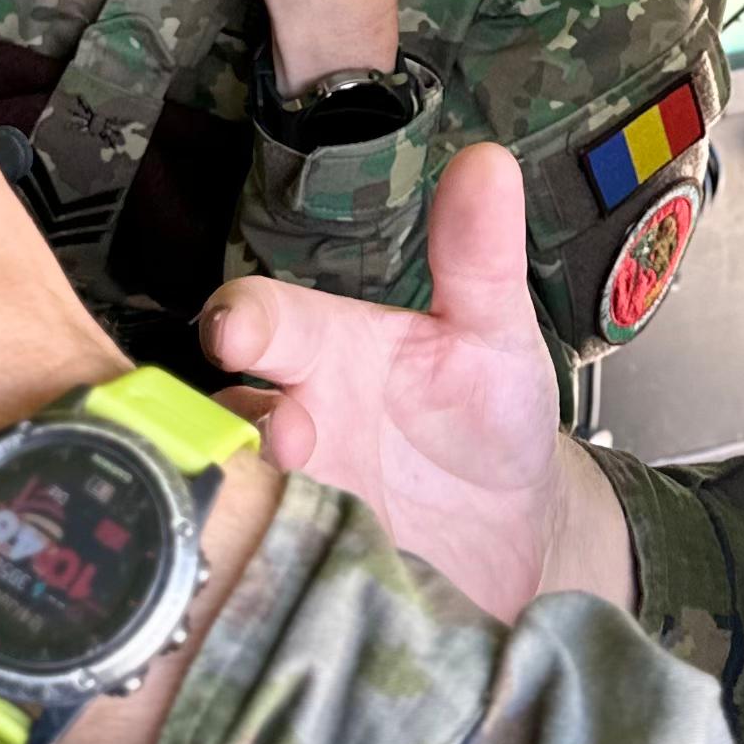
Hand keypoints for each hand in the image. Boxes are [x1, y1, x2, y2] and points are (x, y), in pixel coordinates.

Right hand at [199, 144, 633, 620]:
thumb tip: (489, 163)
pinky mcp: (301, 572)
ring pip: (231, 495)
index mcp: (326, 352)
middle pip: (226, 412)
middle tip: (293, 438)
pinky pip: (262, 572)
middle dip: (237, 422)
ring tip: (312, 512)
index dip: (242, 319)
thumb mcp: (494, 335)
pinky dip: (272, 574)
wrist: (517, 533)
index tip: (236, 329)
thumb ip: (481, 257)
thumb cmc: (487, 417)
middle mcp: (291, 423)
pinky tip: (311, 580)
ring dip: (258, 502)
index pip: (264, 319)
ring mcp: (290, 501)